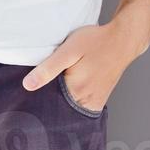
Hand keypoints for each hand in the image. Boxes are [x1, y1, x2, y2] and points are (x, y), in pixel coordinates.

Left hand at [20, 18, 149, 108]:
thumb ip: (48, 69)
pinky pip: (80, 105)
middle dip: (49, 101)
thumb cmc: (95, 42)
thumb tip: (27, 85)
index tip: (32, 94)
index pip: (49, 104)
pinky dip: (72, 100)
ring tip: (58, 85)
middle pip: (60, 108)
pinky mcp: (99, 100)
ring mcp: (95, 103)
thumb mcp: (68, 50)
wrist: (122, 41)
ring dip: (61, 101)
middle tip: (44, 87)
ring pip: (70, 108)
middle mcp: (87, 102)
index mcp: (77, 92)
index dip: (39, 98)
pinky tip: (68, 88)